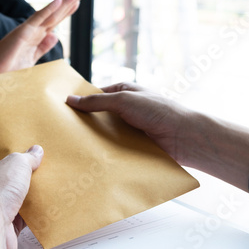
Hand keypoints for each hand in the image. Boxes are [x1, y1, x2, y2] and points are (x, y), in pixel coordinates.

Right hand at [0, 0, 83, 77]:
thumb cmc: (8, 67)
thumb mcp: (32, 58)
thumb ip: (43, 47)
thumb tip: (55, 36)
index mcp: (37, 37)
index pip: (55, 21)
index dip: (67, 11)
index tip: (78, 2)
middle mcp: (34, 30)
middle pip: (56, 14)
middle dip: (69, 2)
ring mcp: (29, 30)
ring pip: (50, 14)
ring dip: (64, 2)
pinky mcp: (23, 32)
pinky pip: (38, 19)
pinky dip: (48, 9)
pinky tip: (59, 0)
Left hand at [0, 146, 43, 248]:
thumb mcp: (16, 163)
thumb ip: (27, 157)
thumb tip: (35, 152)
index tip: (0, 146)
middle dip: (12, 171)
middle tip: (27, 164)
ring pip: (8, 196)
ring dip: (21, 192)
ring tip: (37, 183)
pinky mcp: (1, 221)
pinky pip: (18, 215)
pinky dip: (28, 212)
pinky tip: (38, 205)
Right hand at [66, 82, 248, 191]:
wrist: (184, 137)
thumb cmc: (158, 111)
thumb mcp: (123, 100)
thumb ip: (96, 101)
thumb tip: (71, 99)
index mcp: (124, 92)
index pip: (96, 95)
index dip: (82, 102)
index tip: (64, 110)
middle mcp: (126, 109)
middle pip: (100, 116)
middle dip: (87, 123)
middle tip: (65, 131)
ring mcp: (130, 128)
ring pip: (106, 133)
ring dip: (96, 139)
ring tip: (75, 145)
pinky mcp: (134, 145)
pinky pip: (115, 147)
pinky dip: (106, 150)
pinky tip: (93, 155)